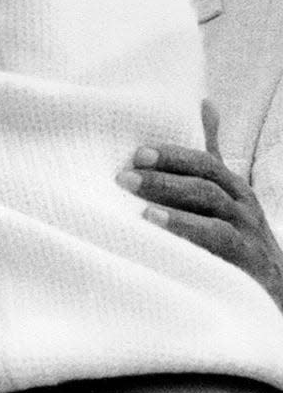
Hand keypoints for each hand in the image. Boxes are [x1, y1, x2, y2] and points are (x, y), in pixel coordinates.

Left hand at [119, 100, 282, 311]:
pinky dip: (188, 234)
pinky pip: (218, 243)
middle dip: (164, 178)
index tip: (136, 153)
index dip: (172, 156)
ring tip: (138, 205)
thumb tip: (205, 102)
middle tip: (123, 176)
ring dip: (172, 205)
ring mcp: (247, 234)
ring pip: (212, 210)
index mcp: (233, 188)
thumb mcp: (226, 193)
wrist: (276, 290)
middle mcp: (242, 206)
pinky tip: (156, 230)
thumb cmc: (239, 236)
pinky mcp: (246, 262)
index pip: (204, 163)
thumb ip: (211, 154)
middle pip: (205, 183)